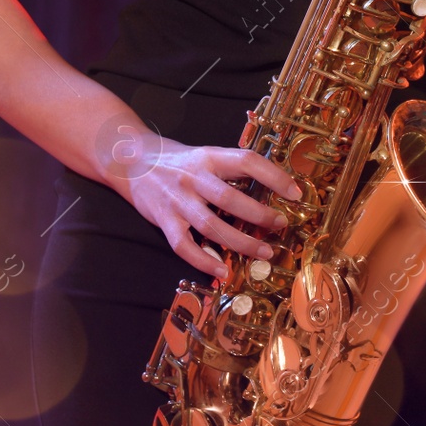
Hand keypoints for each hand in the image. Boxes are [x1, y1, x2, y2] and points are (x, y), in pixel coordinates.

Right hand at [118, 137, 301, 277]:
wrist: (130, 159)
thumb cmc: (177, 159)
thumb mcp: (206, 154)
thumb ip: (231, 169)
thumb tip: (272, 184)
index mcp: (209, 157)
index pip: (247, 162)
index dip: (273, 176)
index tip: (295, 192)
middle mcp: (194, 178)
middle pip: (230, 199)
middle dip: (260, 215)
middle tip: (281, 226)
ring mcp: (178, 201)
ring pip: (211, 226)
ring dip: (240, 242)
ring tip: (264, 252)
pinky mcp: (163, 220)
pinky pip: (184, 246)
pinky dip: (203, 261)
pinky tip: (222, 271)